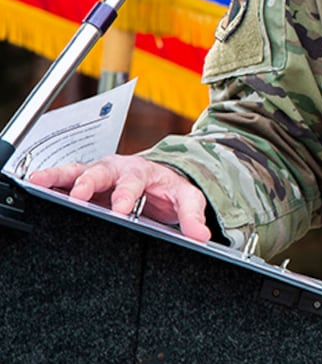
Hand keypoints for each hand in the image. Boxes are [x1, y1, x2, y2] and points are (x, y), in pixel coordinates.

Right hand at [29, 154, 212, 242]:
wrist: (159, 179)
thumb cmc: (168, 188)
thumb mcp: (185, 199)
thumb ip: (192, 216)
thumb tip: (202, 237)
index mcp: (143, 173)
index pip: (134, 183)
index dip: (127, 195)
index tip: (121, 208)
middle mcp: (118, 169)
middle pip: (102, 172)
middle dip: (90, 183)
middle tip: (79, 195)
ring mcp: (98, 174)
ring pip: (77, 171)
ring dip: (60, 176)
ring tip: (40, 182)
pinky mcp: (83, 181)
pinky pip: (64, 178)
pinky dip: (49, 180)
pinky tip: (35, 184)